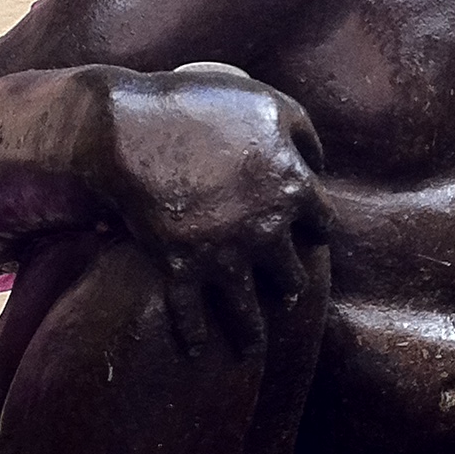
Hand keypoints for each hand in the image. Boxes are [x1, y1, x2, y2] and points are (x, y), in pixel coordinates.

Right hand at [104, 63, 329, 353]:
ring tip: (251, 350)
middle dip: (288, 286)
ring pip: (247, 309)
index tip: (308, 241)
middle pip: (290, 275)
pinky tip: (196, 351)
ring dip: (251, 333)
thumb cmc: (203, 103)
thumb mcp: (269, 102)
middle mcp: (266, 230)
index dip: (314, 232)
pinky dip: (193, 336)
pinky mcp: (180, 266)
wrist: (133, 127)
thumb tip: (318, 165)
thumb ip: (304, 133)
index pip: (321, 225)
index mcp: (294, 188)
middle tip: (285, 295)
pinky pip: (191, 313)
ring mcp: (223, 253)